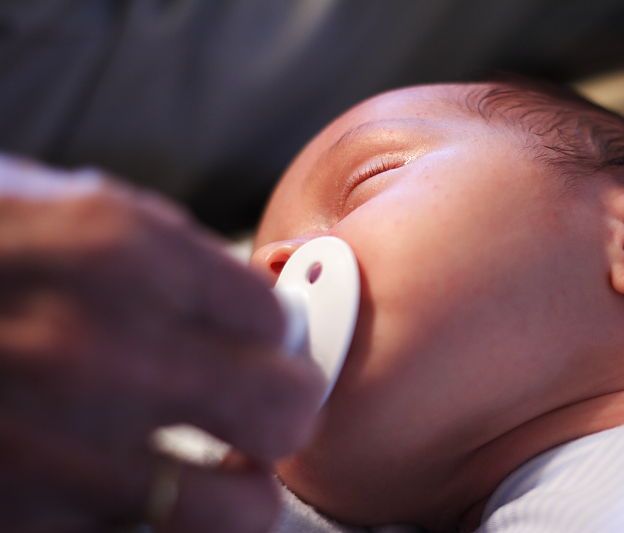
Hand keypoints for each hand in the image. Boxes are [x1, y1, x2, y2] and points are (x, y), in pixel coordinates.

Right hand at [0, 156, 324, 531]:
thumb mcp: (51, 208)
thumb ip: (164, 254)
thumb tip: (255, 304)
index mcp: (116, 251)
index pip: (272, 316)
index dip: (279, 332)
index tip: (269, 341)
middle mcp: (98, 352)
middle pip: (281, 410)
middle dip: (287, 410)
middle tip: (270, 409)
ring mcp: (55, 451)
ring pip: (233, 513)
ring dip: (244, 494)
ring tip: (229, 475)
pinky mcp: (12, 523)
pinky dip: (160, 528)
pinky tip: (140, 497)